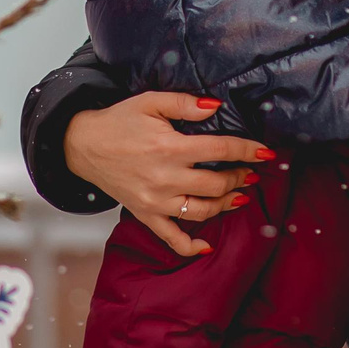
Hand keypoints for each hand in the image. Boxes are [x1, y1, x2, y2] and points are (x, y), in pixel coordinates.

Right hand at [63, 92, 271, 257]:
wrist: (82, 145)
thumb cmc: (118, 121)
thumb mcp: (150, 101)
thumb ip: (184, 103)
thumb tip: (216, 106)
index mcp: (170, 148)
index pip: (220, 151)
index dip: (247, 151)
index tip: (265, 152)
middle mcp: (165, 178)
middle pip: (216, 184)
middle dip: (240, 178)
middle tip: (250, 172)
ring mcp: (155, 201)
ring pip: (202, 211)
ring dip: (226, 205)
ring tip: (239, 196)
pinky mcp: (145, 214)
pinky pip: (171, 238)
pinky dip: (191, 246)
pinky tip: (207, 246)